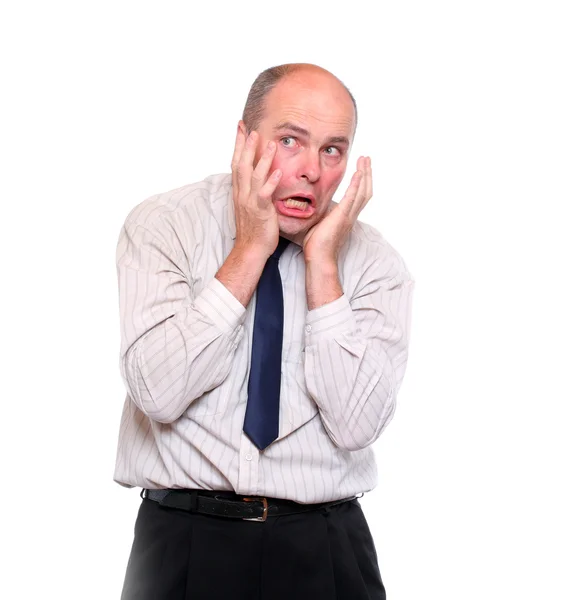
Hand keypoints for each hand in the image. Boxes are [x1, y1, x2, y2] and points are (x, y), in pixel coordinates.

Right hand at [231, 125, 281, 258]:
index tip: (241, 129)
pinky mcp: (260, 211)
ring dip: (261, 158)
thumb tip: (260, 177)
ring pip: (253, 176)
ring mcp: (249, 202)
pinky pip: (264, 194)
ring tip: (270, 143)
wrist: (250, 249)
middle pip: (241, 165)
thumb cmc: (254, 229)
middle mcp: (242, 194)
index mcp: (239, 192)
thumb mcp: (251, 206)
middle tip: (250, 128)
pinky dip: (270, 182)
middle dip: (245, 146)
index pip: (236, 163)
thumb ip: (253, 190)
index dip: (238, 145)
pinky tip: (277, 172)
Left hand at [303, 156, 372, 264]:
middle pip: (365, 190)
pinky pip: (352, 197)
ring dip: (364, 174)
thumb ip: (321, 213)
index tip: (361, 168)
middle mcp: (351, 215)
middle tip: (366, 158)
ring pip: (362, 191)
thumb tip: (312, 205)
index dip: (361, 181)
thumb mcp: (319, 224)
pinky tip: (358, 173)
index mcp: (346, 216)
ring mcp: (348, 215)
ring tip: (365, 160)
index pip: (358, 195)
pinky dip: (357, 184)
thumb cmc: (316, 246)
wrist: (319, 258)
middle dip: (367, 173)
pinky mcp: (342, 216)